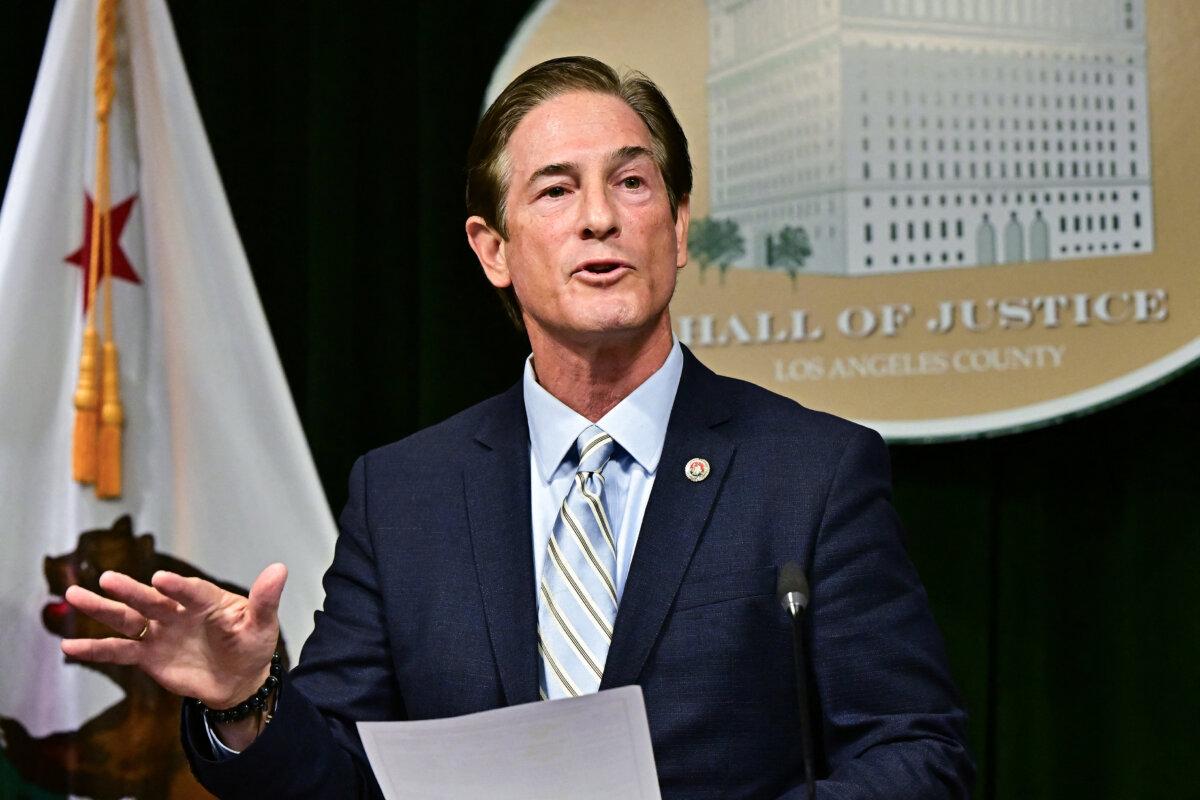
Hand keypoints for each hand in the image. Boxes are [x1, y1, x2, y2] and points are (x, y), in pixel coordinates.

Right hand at [61, 564, 286, 709]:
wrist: (238, 679)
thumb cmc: (251, 644)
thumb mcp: (262, 625)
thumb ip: (265, 600)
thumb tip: (280, 569)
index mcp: (206, 600)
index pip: (191, 591)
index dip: (178, 587)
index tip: (161, 580)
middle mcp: (178, 611)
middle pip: (151, 600)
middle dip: (131, 591)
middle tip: (108, 578)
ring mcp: (160, 632)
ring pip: (127, 619)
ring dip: (102, 609)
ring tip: (74, 595)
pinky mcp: (148, 656)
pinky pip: (118, 652)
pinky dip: (95, 650)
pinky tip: (68, 647)